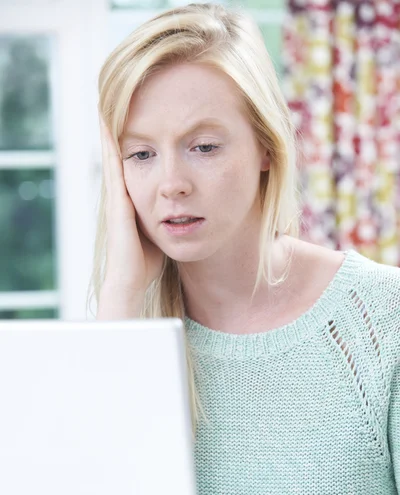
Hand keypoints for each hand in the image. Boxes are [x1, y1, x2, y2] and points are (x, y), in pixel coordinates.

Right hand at [98, 108, 163, 292]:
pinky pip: (114, 168)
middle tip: (115, 103)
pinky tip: (109, 128)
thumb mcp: (160, 233)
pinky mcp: (117, 203)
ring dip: (110, 132)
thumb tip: (185, 213)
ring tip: (108, 105)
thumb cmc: (147, 262)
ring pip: (113, 158)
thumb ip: (168, 220)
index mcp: (132, 203)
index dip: (133, 146)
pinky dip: (110, 147)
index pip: (133, 168)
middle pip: (119, 157)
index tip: (136, 122)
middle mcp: (120, 197)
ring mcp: (116, 199)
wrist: (131, 280)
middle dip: (117, 133)